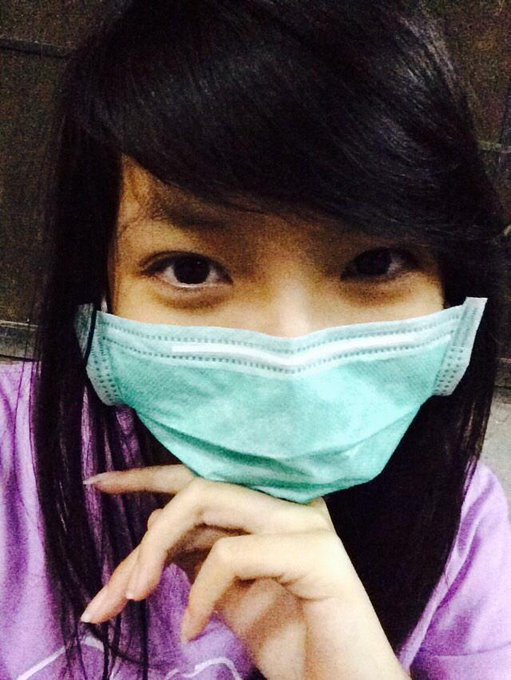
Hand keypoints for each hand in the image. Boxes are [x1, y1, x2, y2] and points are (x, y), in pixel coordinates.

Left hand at [81, 465, 408, 679]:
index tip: (100, 484)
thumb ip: (202, 557)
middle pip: (194, 489)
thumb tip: (158, 527)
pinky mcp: (314, 552)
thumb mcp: (231, 597)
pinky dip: (199, 593)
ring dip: (154, 551)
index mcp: (271, 511)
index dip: (148, 476)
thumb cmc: (295, 645)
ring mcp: (303, 523)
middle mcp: (289, 504)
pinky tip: (193, 631)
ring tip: (132, 600)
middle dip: (142, 537)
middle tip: (108, 597)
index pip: (203, 477)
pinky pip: (230, 555)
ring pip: (205, 502)